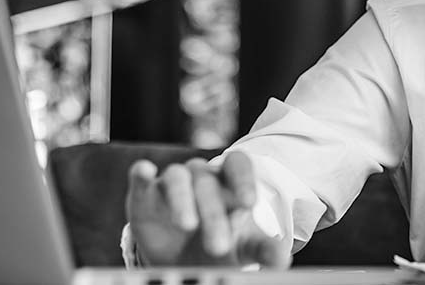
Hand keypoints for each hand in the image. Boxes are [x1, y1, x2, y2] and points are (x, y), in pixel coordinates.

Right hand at [125, 152, 289, 267]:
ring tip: (188, 225)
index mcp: (230, 183)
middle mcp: (202, 177)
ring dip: (182, 199)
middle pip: (209, 183)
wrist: (184, 260)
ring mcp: (172, 183)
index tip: (249, 203)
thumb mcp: (244, 247)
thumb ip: (263, 249)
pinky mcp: (145, 193)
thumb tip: (283, 259)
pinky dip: (142, 173)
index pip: (239, 165)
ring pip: (178, 177)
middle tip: (219, 246)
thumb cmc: (221, 245)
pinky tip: (145, 172)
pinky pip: (141, 175)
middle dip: (214, 214)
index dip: (244, 179)